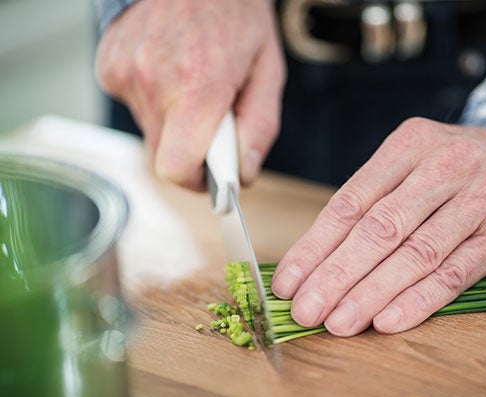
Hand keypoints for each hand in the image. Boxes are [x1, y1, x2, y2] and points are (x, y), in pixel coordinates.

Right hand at [95, 0, 284, 189]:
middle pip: (163, 156)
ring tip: (191, 84)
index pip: (177, 168)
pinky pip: (135, 107)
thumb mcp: (267, 70)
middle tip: (211, 120)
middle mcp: (154, 81)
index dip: (197, 182)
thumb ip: (259, 127)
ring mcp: (124, 72)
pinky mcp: (109, 68)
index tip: (212, 176)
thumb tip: (245, 175)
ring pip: (150, 132)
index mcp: (199, 85)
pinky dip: (155, 100)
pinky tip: (170, 71)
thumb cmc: (236, 16)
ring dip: (174, 122)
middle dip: (191, 150)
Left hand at [271, 117, 485, 335]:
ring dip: (372, 293)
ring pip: (416, 253)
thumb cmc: (452, 169)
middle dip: (337, 274)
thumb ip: (370, 202)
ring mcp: (479, 198)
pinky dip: (420, 299)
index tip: (288, 282)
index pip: (351, 201)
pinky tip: (388, 321)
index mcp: (409, 144)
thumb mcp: (411, 163)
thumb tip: (314, 260)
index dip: (315, 245)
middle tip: (306, 310)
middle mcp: (446, 165)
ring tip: (339, 323)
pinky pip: (456, 272)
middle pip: (381, 228)